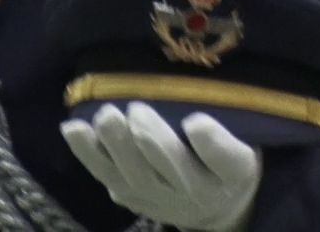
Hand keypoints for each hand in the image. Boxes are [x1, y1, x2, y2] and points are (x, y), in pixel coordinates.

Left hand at [61, 102, 259, 231]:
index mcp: (235, 172)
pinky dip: (88, 153)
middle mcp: (196, 191)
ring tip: (106, 116)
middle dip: (151, 139)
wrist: (212, 209)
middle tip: (137, 110)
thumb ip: (227, 132)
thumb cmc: (228, 162)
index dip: (210, 144)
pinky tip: (74, 129)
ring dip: (116, 145)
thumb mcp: (246, 145)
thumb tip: (193, 115)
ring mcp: (158, 198)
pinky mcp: (130, 196)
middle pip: (171, 165)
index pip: (226, 160)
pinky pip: (106, 175)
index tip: (196, 122)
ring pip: (134, 173)